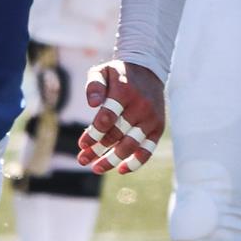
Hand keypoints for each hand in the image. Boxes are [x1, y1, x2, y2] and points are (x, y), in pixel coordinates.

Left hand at [78, 60, 164, 174]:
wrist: (148, 70)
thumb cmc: (118, 75)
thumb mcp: (102, 71)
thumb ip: (94, 85)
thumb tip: (92, 104)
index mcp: (125, 92)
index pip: (107, 118)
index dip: (94, 134)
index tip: (82, 145)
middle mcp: (141, 106)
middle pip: (117, 134)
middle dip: (98, 150)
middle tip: (82, 160)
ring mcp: (151, 118)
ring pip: (131, 145)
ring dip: (113, 159)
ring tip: (96, 168)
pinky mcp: (158, 127)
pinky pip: (148, 148)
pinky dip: (136, 161)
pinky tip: (120, 170)